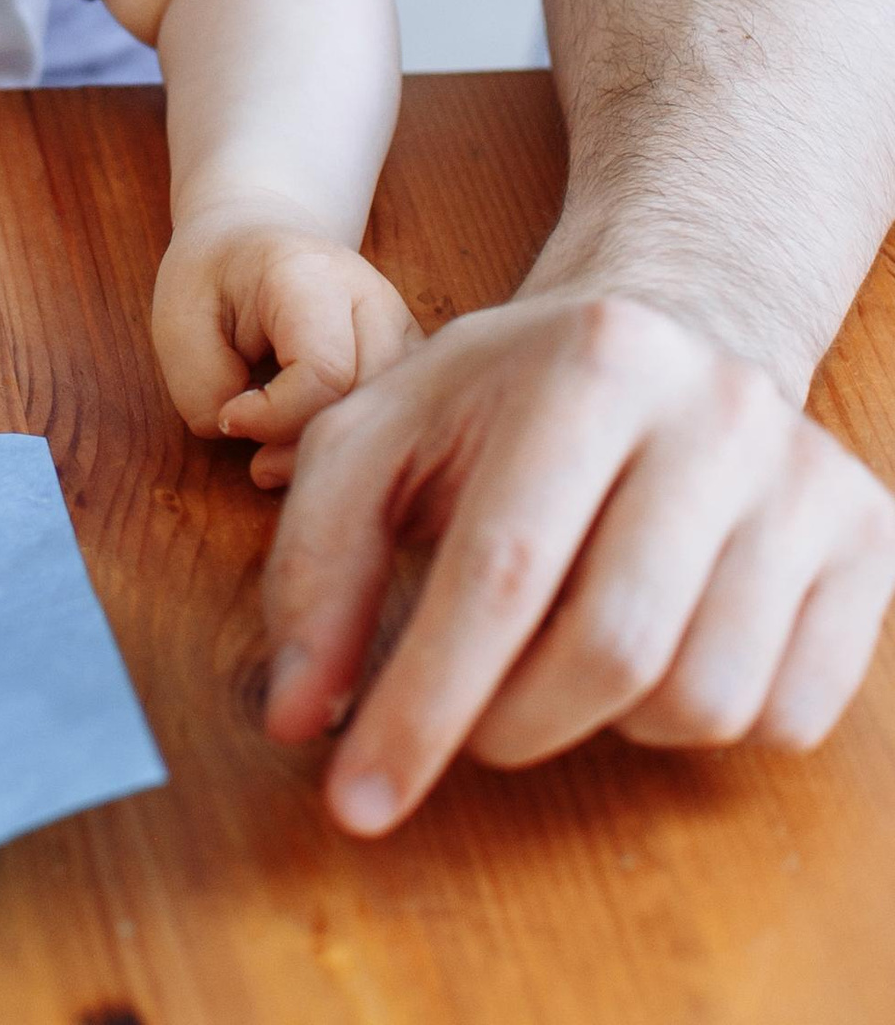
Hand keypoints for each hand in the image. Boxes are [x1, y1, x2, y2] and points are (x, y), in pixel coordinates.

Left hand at [155, 207, 418, 489]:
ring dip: (336, 454)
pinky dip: (357, 446)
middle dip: (308, 448)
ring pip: (394, 418)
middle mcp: (372, 297)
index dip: (275, 417)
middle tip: (258, 460)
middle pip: (367, 401)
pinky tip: (311, 449)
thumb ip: (203, 386)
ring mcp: (400, 327)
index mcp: (311, 274)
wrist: (250, 241)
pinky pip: (399, 420)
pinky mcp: (411, 358)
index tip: (230, 418)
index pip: (324, 371)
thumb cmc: (212, 281)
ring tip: (280, 459)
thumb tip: (247, 437)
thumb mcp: (178, 320)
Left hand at [264, 287, 894, 830]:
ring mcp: (807, 477)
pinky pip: (791, 714)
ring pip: (706, 697)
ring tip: (570, 648)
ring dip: (611, 722)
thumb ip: (318, 560)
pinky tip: (662, 645)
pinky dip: (709, 723)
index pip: (499, 572)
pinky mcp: (868, 540)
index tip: (359, 801)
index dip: (422, 704)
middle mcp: (719, 409)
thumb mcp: (387, 432)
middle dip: (514, 721)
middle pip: (614, 647)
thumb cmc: (507, 399)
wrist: (671, 331)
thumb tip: (296, 716)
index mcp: (591, 359)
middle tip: (469, 722)